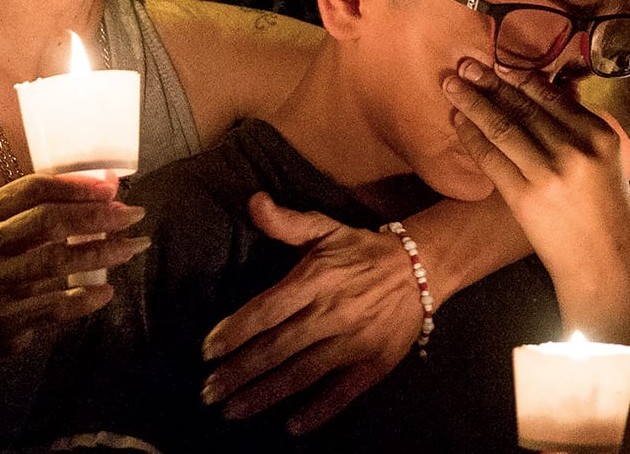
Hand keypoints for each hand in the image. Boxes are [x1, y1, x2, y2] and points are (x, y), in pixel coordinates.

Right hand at [0, 173, 147, 355]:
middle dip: (96, 216)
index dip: (76, 187)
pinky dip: (83, 298)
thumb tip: (110, 185)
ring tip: (132, 247)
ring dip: (101, 253)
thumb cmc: (0, 263)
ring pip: (53, 261)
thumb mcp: (10, 227)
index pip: (32, 189)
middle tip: (132, 215)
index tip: (111, 189)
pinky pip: (51, 307)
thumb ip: (53, 206)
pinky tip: (107, 291)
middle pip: (47, 221)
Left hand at [200, 192, 418, 433]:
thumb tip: (253, 202)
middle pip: (276, 348)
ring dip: (265, 395)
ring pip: (302, 374)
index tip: (207, 351)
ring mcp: (354, 341)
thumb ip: (286, 222)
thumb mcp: (325, 228)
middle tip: (208, 392)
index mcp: (315, 280)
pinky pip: (343, 392)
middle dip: (239, 372)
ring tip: (233, 411)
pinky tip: (292, 426)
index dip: (234, 331)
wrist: (422, 267)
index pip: (266, 310)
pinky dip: (318, 411)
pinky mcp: (375, 364)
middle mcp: (331, 313)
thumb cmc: (364, 250)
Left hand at [443, 58, 629, 344]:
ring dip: (473, 102)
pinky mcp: (525, 196)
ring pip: (503, 126)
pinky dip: (471, 136)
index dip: (521, 76)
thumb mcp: (609, 163)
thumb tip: (553, 90)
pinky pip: (491, 157)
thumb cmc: (607, 214)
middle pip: (524, 106)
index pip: (553, 96)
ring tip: (451, 83)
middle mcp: (576, 148)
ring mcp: (549, 172)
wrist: (604, 266)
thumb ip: (582, 129)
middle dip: (490, 82)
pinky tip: (458, 121)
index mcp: (601, 135)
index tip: (500, 62)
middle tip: (465, 63)